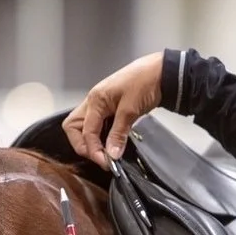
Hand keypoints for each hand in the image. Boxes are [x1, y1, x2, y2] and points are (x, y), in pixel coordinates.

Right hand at [62, 52, 163, 167]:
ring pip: (83, 127)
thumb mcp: (131, 109)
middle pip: (74, 128)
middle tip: (100, 157)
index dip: (94, 150)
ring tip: (106, 153)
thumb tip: (111, 155)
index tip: (107, 163)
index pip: (86, 131)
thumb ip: (118, 133)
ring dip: (91, 142)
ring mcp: (100, 105)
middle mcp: (93, 102)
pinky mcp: (109, 109)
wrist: (161, 71)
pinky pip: (96, 126)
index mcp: (96, 100)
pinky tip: (111, 143)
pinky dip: (100, 137)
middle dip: (83, 145)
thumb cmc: (145, 83)